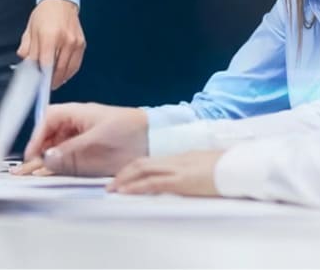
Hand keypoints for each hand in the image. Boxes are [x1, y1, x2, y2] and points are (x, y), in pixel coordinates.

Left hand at [16, 0, 84, 88]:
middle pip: (58, 69)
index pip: (46, 63)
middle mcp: (65, 40)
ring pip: (68, 70)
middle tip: (43, 86)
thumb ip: (27, 49)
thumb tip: (26, 65)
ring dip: (59, 78)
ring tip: (51, 82)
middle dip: (50, 80)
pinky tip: (61, 74)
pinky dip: (68, 72)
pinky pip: (75, 65)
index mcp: (49, 36)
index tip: (37, 84)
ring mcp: (75, 43)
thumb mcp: (30, 30)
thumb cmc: (44, 14)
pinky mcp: (82, 45)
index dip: (41, 77)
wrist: (60, 1)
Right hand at [16, 102, 148, 176]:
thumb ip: (70, 151)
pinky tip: (50, 175)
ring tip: (32, 175)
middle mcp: (76, 125)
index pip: (48, 120)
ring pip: (57, 148)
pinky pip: (69, 159)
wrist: (155, 139)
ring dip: (46, 161)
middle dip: (37, 151)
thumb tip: (47, 158)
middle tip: (26, 168)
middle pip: (49, 135)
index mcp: (76, 113)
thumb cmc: (129, 130)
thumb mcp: (96, 140)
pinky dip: (59, 167)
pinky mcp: (90, 154)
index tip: (31, 153)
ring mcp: (83, 139)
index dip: (37, 136)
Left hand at [108, 150, 222, 197]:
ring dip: (125, 180)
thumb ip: (191, 169)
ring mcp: (177, 169)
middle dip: (124, 174)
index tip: (122, 177)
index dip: (133, 168)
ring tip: (113, 189)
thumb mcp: (204, 166)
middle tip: (111, 184)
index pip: (150, 161)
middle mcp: (174, 160)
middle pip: (141, 163)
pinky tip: (126, 192)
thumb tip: (186, 176)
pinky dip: (137, 186)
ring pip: (143, 170)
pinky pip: (154, 183)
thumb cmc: (228, 167)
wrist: (239, 166)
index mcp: (179, 158)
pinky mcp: (182, 181)